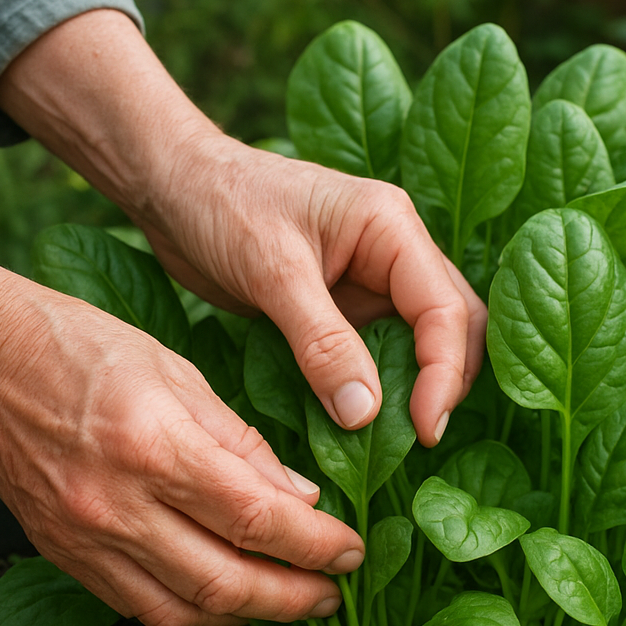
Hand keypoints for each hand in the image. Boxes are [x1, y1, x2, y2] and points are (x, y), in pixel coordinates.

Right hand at [0, 252, 362, 625]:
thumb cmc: (85, 349)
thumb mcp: (182, 375)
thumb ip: (246, 444)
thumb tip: (301, 496)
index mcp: (157, 446)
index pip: (258, 518)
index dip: (317, 545)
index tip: (352, 551)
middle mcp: (119, 505)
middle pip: (228, 582)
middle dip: (296, 597)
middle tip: (336, 593)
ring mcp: (86, 539)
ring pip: (187, 610)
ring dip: (252, 616)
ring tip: (295, 602)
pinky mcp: (66, 556)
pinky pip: (142, 609)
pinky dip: (197, 614)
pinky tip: (230, 600)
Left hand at [141, 140, 486, 444]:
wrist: (172, 187)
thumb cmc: (220, 204)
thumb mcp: (272, 272)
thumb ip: (322, 343)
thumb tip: (365, 415)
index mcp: (392, 227)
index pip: (446, 309)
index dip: (444, 374)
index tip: (424, 429)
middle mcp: (395, 253)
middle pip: (453, 326)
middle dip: (446, 383)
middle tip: (420, 438)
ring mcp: (372, 282)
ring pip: (422, 344)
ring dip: (415, 390)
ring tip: (392, 438)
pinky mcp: (344, 308)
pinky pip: (379, 354)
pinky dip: (378, 389)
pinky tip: (360, 419)